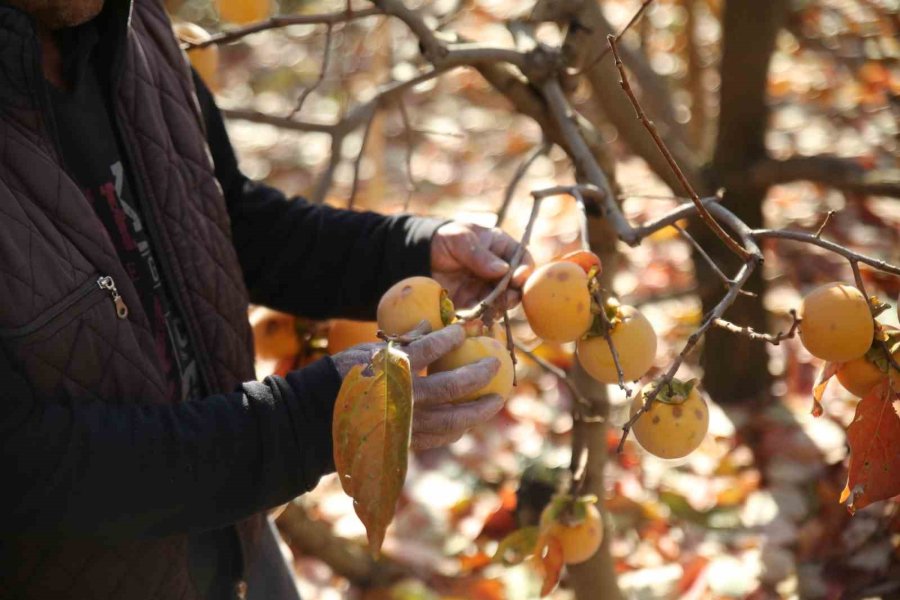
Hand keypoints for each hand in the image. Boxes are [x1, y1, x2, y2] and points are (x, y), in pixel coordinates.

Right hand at [331, 323, 504, 449]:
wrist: (316, 418)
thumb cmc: (343, 376)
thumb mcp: (368, 350)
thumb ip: (402, 340)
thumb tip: (429, 325)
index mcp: (391, 370)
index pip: (429, 349)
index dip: (450, 338)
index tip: (464, 330)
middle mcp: (402, 398)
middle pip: (451, 388)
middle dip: (479, 375)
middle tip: (497, 365)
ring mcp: (405, 424)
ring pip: (451, 419)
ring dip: (477, 410)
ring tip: (495, 400)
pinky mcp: (404, 442)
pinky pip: (437, 437)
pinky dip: (455, 429)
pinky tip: (465, 422)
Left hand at [431, 222, 533, 309]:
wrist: (421, 256)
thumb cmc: (444, 239)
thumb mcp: (460, 239)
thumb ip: (479, 254)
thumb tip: (503, 270)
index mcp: (501, 248)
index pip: (523, 259)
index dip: (525, 270)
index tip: (517, 279)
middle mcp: (499, 270)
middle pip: (517, 285)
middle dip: (514, 294)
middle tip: (506, 299)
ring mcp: (487, 288)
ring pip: (503, 302)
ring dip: (500, 308)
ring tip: (491, 310)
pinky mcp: (474, 303)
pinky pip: (484, 313)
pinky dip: (483, 317)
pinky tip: (478, 318)